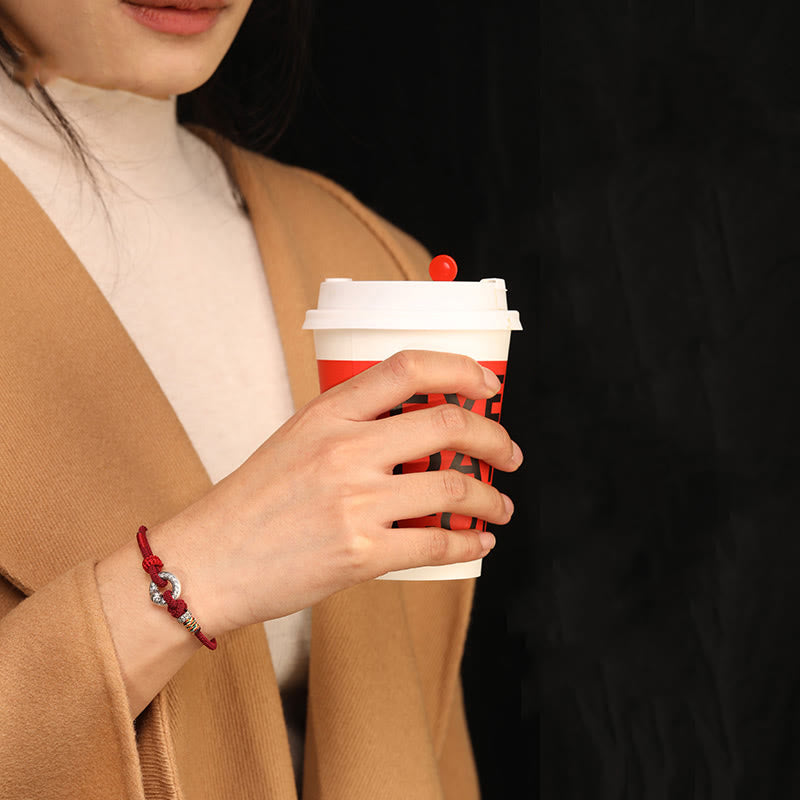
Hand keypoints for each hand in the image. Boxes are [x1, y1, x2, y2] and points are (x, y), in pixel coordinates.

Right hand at [151, 350, 522, 634]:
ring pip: (454, 487)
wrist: (208, 562)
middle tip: (509, 453)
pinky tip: (478, 542)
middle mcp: (345, 449)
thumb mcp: (296, 439)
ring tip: (500, 505)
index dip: (462, 369)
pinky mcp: (360, 553)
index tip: (489, 386)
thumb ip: (352, 424)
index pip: (409, 368)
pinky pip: (437, 543)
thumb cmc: (253, 501)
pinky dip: (470, 543)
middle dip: (496, 438)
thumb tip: (419, 427)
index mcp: (328, 413)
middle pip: (448, 424)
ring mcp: (355, 502)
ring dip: (492, 497)